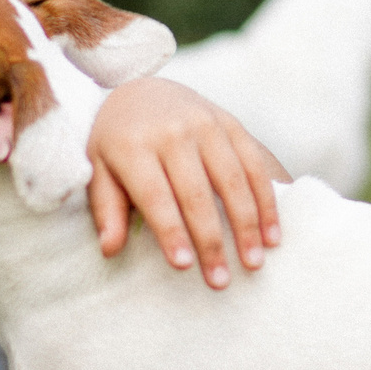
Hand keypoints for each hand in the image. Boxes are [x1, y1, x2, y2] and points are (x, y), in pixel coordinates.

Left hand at [87, 77, 288, 287]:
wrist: (139, 88)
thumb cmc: (116, 142)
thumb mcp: (98, 170)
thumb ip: (106, 209)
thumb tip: (110, 249)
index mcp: (134, 145)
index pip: (156, 196)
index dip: (171, 231)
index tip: (184, 266)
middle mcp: (173, 132)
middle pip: (197, 194)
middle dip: (211, 240)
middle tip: (220, 281)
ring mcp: (206, 124)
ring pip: (233, 180)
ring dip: (247, 225)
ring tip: (253, 263)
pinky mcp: (231, 123)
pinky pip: (254, 164)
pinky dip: (267, 201)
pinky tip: (272, 234)